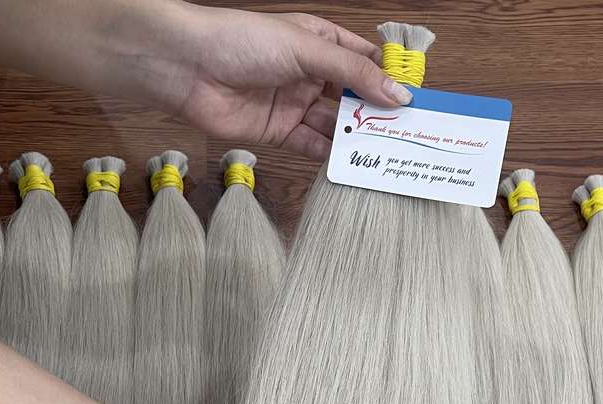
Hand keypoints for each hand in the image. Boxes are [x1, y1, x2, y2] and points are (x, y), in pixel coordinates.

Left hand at [159, 8, 411, 159]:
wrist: (186, 67)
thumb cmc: (241, 41)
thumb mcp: (306, 49)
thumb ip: (352, 72)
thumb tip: (397, 94)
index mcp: (321, 42)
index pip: (366, 61)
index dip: (390, 80)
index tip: (415, 101)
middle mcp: (312, 73)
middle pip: (354, 98)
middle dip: (377, 115)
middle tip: (405, 135)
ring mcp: (296, 104)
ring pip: (336, 125)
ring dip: (356, 139)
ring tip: (383, 154)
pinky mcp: (280, 132)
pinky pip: (313, 147)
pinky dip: (331, 156)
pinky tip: (351, 164)